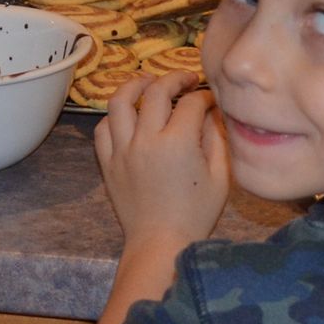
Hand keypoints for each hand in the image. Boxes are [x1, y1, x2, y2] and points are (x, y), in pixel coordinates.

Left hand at [77, 72, 229, 323]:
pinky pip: (103, 128)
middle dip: (175, 79)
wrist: (160, 244)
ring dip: (136, 85)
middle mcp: (146, 139)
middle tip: (186, 80)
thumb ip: (217, 139)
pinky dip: (115, 116)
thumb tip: (212, 113)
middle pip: (157, 91)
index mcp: (178, 143)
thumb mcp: (220, 177)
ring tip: (149, 82)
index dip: (205, 96)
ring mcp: (122, 150)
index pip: (192, 103)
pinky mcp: (108, 163)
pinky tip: (128, 115)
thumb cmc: (196, 215)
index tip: (212, 100)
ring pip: (120, 101)